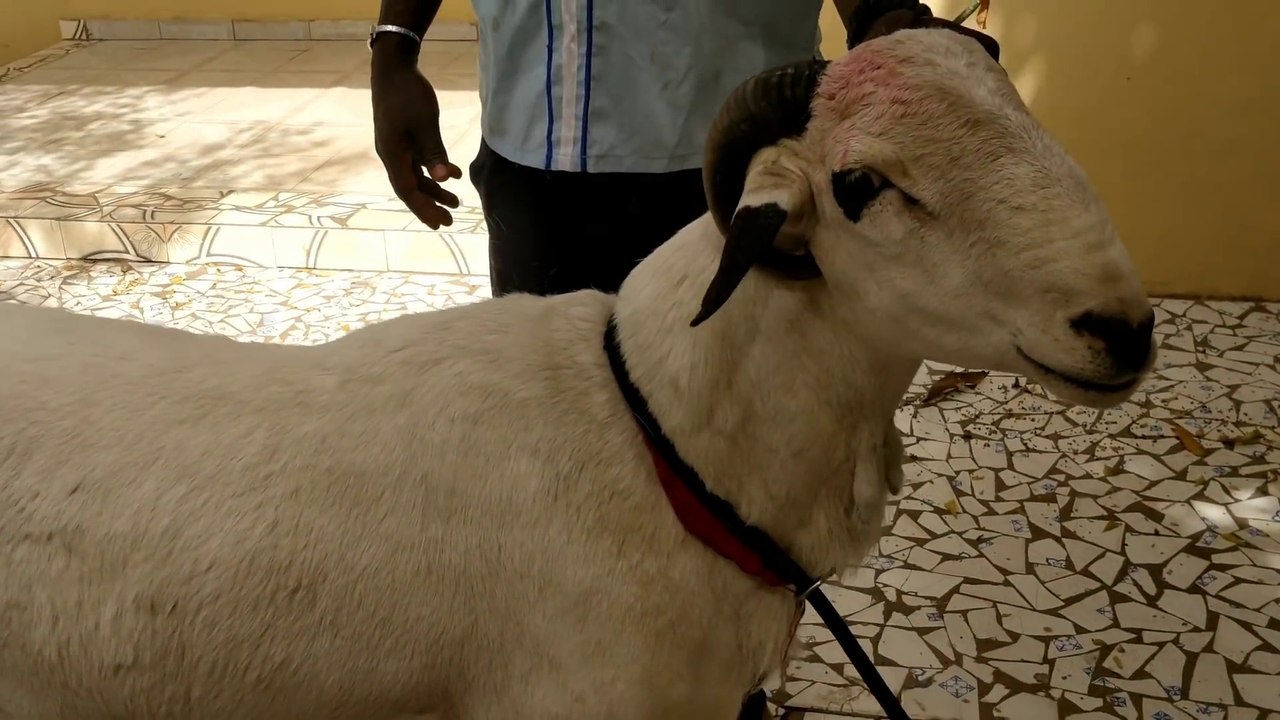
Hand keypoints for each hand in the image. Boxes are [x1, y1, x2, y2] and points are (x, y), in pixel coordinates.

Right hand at [372, 61, 462, 228]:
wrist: (392, 68)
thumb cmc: (407, 94)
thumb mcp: (425, 123)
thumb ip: (434, 152)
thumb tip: (443, 179)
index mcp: (393, 154)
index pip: (408, 190)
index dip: (423, 209)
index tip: (439, 224)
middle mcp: (392, 155)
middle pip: (410, 187)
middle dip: (430, 205)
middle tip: (449, 221)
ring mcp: (397, 147)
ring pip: (416, 176)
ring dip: (435, 189)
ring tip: (455, 202)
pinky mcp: (403, 138)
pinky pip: (418, 162)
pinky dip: (435, 170)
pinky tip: (454, 174)